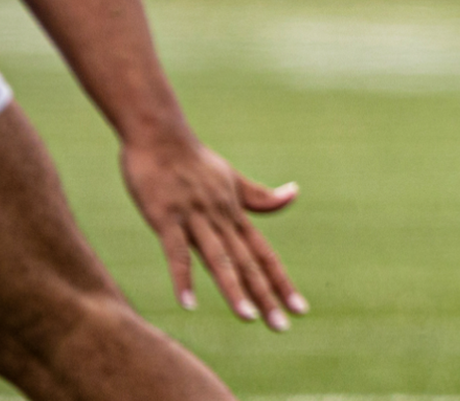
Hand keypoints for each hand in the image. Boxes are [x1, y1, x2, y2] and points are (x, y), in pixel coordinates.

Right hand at [119, 137, 303, 330]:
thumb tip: (294, 193)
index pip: (265, 255)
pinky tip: (189, 304)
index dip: (282, 282)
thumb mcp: (231, 178)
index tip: (300, 308)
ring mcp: (195, 218)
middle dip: (266, 295)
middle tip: (282, 326)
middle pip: (248, 263)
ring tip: (249, 318)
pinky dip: (183, 278)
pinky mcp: (166, 216)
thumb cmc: (193, 160)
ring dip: (234, 289)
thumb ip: (259, 196)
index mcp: (236, 214)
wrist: (159, 133)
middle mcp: (221, 218)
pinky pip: (176, 252)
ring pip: (219, 259)